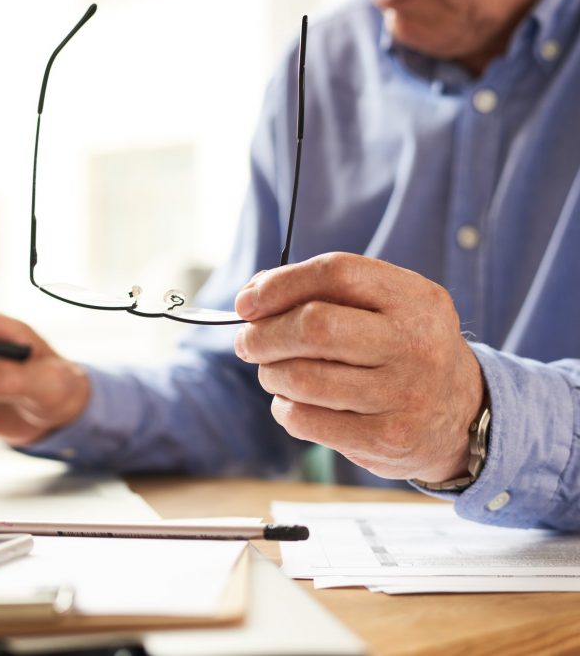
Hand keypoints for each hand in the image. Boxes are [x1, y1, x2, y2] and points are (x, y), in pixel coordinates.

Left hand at [233, 252, 483, 481]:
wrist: (463, 415)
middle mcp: (415, 344)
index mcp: (415, 300)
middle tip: (249, 342)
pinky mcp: (384, 439)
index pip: (336, 273)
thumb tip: (252, 295)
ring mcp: (402, 395)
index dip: (280, 285)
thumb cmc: (401, 350)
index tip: (247, 302)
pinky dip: (284, 409)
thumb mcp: (387, 307)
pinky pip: (304, 420)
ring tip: (274, 373)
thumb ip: (325, 291)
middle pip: (314, 327)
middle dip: (264, 334)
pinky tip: (294, 403)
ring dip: (270, 374)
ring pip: (301, 378)